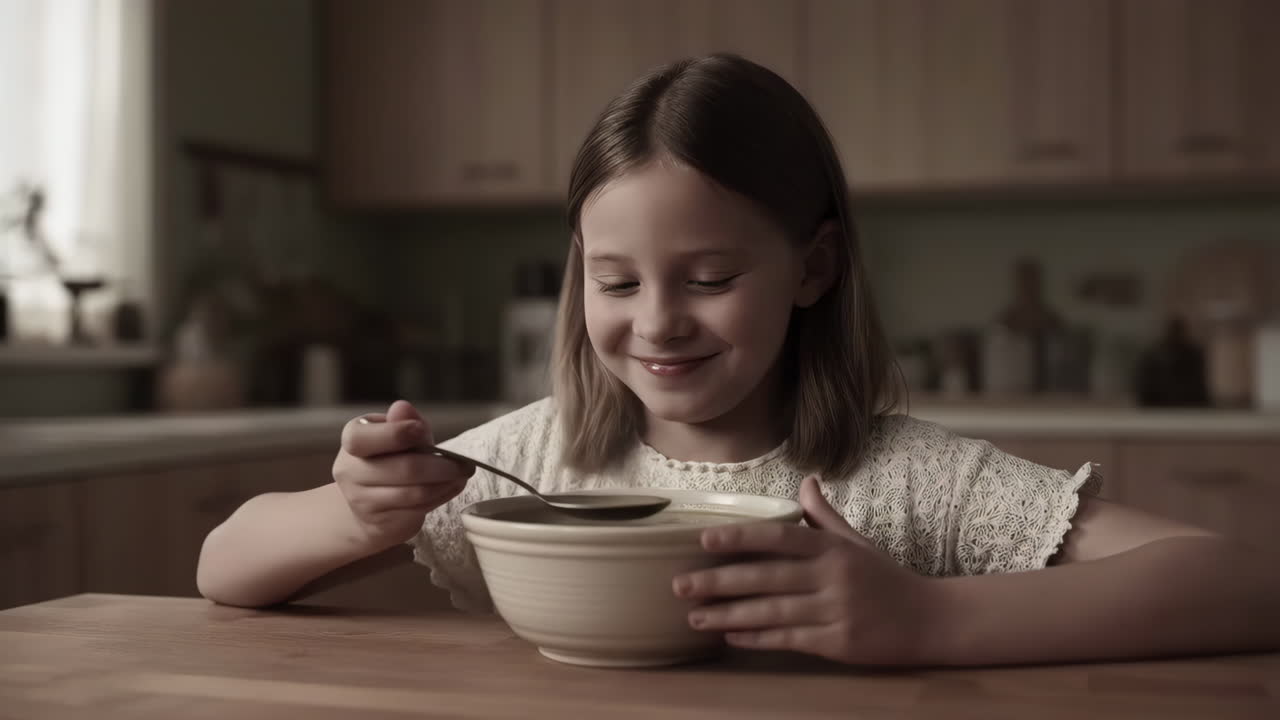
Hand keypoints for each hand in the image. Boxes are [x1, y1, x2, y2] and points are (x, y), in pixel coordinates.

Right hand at [332, 400, 474, 550]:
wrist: (367, 507)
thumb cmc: (387, 460)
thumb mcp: (396, 435)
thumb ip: (404, 422)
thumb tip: (403, 407)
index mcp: (352, 439)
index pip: (362, 438)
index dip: (396, 433)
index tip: (422, 431)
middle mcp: (350, 471)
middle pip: (403, 468)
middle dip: (441, 466)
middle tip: (465, 464)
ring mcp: (362, 500)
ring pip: (414, 493)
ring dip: (445, 483)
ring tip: (462, 475)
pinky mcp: (379, 522)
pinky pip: (417, 509)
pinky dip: (440, 497)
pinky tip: (451, 487)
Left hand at [671, 476, 939, 664]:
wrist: (931, 620)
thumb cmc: (885, 579)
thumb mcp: (857, 542)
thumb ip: (825, 516)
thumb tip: (806, 480)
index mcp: (832, 548)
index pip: (779, 537)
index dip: (740, 538)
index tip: (702, 541)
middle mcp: (831, 577)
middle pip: (766, 578)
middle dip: (719, 581)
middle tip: (679, 585)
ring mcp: (835, 611)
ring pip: (771, 612)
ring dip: (728, 615)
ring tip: (694, 617)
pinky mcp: (838, 643)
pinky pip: (788, 640)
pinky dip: (756, 639)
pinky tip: (730, 637)